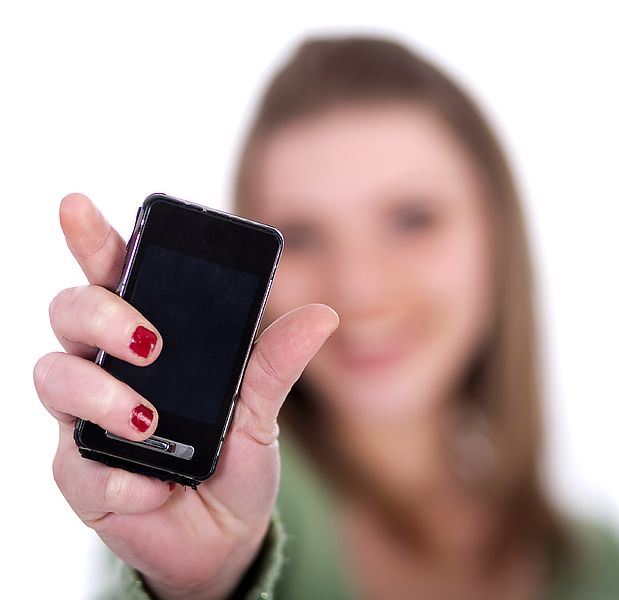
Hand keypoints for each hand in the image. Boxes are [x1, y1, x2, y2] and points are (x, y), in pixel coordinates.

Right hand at [33, 193, 338, 599]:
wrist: (221, 538)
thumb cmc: (233, 463)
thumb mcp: (260, 412)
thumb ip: (274, 364)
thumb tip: (322, 315)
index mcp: (148, 338)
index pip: (114, 276)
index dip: (93, 239)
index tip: (80, 205)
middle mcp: (108, 368)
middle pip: (69, 312)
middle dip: (99, 314)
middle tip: (148, 341)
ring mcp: (86, 419)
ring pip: (53, 375)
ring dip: (102, 395)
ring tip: (150, 423)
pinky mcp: (79, 473)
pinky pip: (78, 463)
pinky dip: (121, 475)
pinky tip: (155, 488)